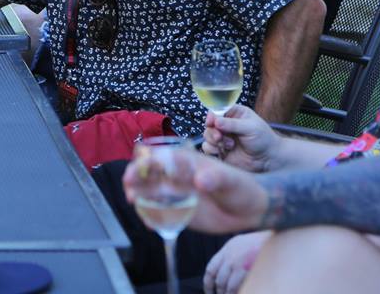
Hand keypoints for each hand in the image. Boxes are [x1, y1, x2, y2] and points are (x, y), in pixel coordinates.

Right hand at [123, 148, 267, 234]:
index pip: (162, 157)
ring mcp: (179, 194)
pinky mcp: (181, 212)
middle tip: (128, 185)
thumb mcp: (231, 180)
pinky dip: (151, 215)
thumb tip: (199, 180)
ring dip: (139, 194)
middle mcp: (180, 177)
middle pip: (151, 173)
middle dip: (136, 176)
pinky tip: (149, 222)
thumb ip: (215, 178)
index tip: (138, 167)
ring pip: (152, 192)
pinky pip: (161, 212)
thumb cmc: (242, 187)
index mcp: (189, 163)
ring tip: (132, 200)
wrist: (251, 209)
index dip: (147, 160)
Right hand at [203, 105, 278, 172]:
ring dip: (213, 141)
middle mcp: (226, 125)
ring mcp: (222, 138)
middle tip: (220, 137)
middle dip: (212, 131)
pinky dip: (213, 150)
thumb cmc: (263, 139)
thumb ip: (232, 124)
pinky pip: (208, 149)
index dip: (212, 116)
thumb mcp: (250, 127)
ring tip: (229, 146)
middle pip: (209, 124)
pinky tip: (224, 152)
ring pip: (207, 136)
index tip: (211, 122)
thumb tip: (216, 121)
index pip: (216, 111)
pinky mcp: (220, 151)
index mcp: (234, 114)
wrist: (268, 159)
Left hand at [203, 231, 270, 293]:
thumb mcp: (245, 244)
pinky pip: (236, 288)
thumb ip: (234, 256)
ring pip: (225, 286)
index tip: (210, 291)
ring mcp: (237, 262)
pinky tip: (242, 292)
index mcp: (229, 247)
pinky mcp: (245, 269)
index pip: (211, 268)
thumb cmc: (267, 244)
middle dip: (220, 292)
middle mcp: (230, 254)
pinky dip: (236, 293)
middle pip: (218, 279)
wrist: (282, 239)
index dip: (208, 283)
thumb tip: (227, 275)